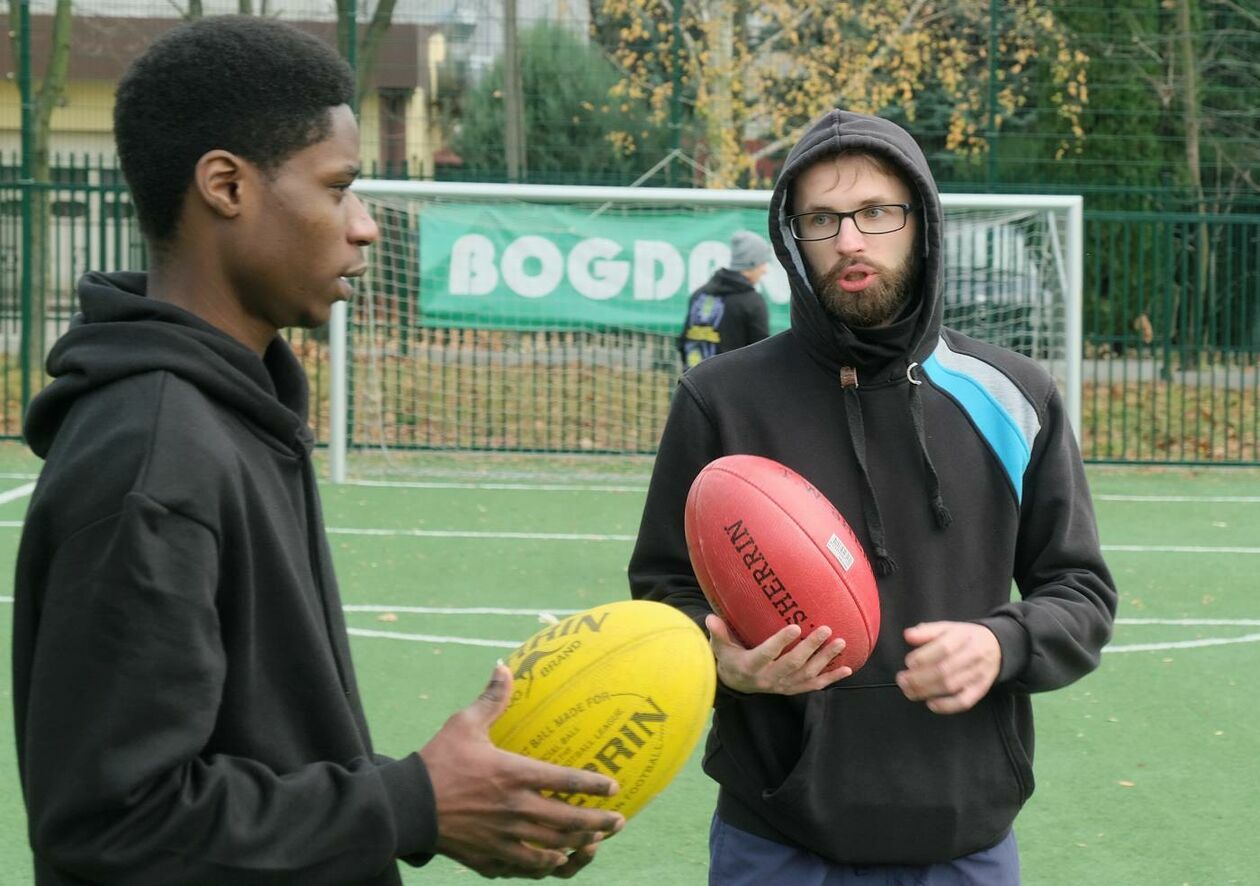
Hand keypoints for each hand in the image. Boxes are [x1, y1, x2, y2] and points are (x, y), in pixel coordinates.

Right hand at [419, 664, 624, 878]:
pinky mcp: (490, 857)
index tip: (614, 786)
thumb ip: (491, 699)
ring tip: (596, 842)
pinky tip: (556, 861)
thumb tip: (503, 666)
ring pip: (552, 847)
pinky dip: (546, 866)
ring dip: (579, 845)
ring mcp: (504, 837)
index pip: (565, 781)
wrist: (408, 806)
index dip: (593, 784)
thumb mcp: (465, 724)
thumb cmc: (438, 761)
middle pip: (568, 821)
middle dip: (598, 822)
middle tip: (619, 821)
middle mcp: (515, 809)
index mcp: (513, 774)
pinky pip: (526, 866)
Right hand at [705, 614, 850, 694]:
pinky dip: (831, 679)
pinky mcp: (792, 690)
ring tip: (840, 643)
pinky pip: (814, 686)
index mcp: (751, 666)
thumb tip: (709, 618)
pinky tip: (847, 669)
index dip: (780, 642)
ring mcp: (783, 686)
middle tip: (826, 630)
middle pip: (793, 664)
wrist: (735, 685)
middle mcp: (769, 679)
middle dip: (811, 648)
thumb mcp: (719, 648)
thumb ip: (718, 634)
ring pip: (807, 674)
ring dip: (825, 660)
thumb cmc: (729, 659)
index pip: (767, 654)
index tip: (795, 626)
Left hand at [896, 622, 1001, 713]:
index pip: (943, 648)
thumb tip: (907, 635)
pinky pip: (964, 702)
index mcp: (963, 636)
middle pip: (944, 669)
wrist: (995, 646)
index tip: (908, 662)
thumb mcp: (946, 627)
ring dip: (926, 691)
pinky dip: (946, 706)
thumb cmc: (964, 637)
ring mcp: (978, 674)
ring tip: (909, 691)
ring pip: (951, 686)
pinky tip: (930, 704)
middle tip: (902, 680)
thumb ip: (926, 631)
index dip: (923, 657)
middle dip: (919, 677)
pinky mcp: (980, 689)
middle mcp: (973, 655)